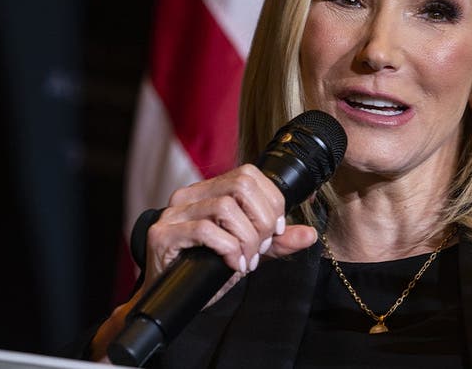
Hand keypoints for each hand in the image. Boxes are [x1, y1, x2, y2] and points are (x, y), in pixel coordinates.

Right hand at [90, 164, 318, 360]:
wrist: (170, 297)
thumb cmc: (205, 269)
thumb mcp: (248, 250)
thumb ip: (277, 242)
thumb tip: (309, 234)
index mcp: (209, 191)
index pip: (248, 174)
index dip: (271, 201)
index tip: (277, 230)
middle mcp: (189, 196)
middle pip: (240, 185)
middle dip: (262, 219)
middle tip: (261, 246)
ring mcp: (174, 213)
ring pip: (225, 207)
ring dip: (246, 238)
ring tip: (247, 259)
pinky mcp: (162, 234)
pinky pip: (204, 231)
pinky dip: (228, 248)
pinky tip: (232, 264)